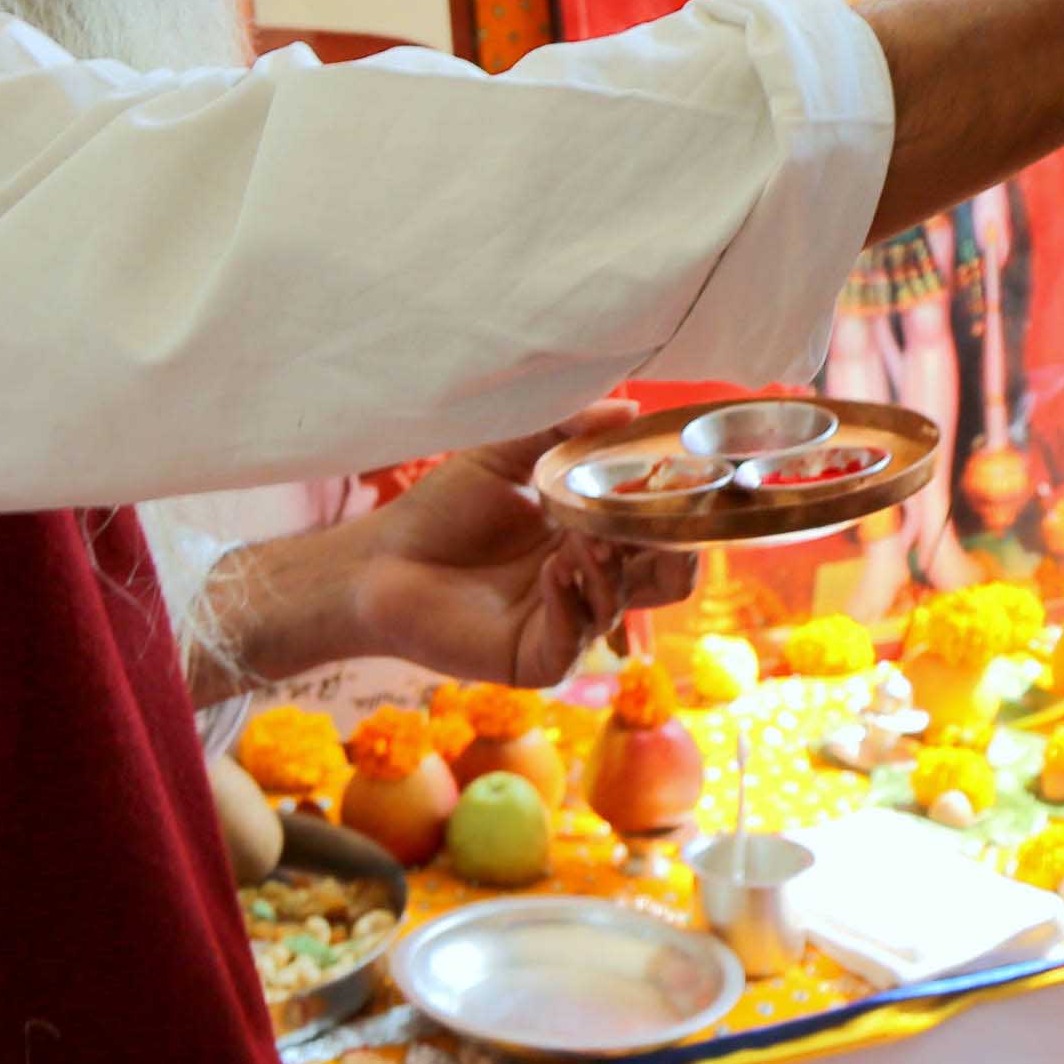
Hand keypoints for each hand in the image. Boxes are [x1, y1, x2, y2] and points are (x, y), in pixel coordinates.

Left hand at [326, 405, 697, 687]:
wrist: (380, 562)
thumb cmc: (441, 510)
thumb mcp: (506, 455)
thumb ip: (566, 429)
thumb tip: (631, 406)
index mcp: (594, 534)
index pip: (662, 532)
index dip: (680, 511)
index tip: (683, 481)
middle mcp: (590, 582)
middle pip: (668, 579)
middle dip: (668, 549)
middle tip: (646, 519)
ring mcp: (566, 622)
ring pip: (622, 605)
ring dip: (610, 569)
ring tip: (584, 539)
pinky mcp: (536, 658)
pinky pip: (575, 637)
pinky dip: (570, 600)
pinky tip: (550, 571)